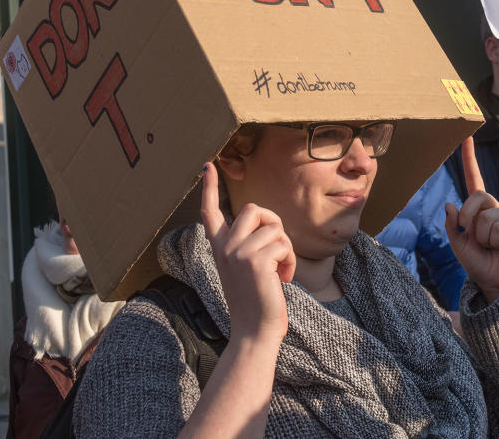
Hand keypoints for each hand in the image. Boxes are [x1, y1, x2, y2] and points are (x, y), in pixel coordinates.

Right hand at [200, 162, 295, 342]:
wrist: (255, 331)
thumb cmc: (257, 300)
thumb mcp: (247, 267)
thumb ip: (250, 244)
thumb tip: (268, 224)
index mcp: (219, 247)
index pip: (210, 211)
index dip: (209, 188)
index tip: (208, 166)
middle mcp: (224, 247)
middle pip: (254, 209)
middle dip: (275, 224)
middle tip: (279, 250)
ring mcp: (237, 253)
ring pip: (274, 228)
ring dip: (286, 249)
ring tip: (280, 271)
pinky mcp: (255, 261)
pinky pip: (283, 244)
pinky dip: (290, 261)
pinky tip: (283, 280)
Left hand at [445, 138, 498, 302]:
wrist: (495, 281)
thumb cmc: (478, 261)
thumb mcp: (458, 244)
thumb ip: (453, 226)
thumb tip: (451, 206)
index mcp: (478, 208)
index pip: (474, 178)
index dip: (469, 158)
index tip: (466, 136)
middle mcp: (494, 207)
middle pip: (478, 197)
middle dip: (469, 218)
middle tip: (471, 236)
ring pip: (486, 217)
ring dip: (482, 237)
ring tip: (490, 246)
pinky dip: (495, 241)